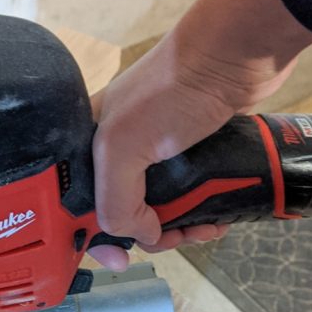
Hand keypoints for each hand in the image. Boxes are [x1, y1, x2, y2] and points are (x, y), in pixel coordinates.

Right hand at [87, 0, 311, 269]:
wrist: (236, 53)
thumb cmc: (173, 92)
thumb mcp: (124, 148)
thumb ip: (115, 201)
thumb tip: (139, 236)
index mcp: (88, 141)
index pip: (76, 201)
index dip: (92, 235)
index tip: (120, 258)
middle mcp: (117, 146)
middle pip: (120, 209)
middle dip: (146, 234)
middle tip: (174, 239)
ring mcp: (155, 147)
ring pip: (158, 205)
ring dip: (180, 226)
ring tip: (204, 229)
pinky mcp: (190, 148)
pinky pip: (188, 192)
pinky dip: (200, 211)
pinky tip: (216, 218)